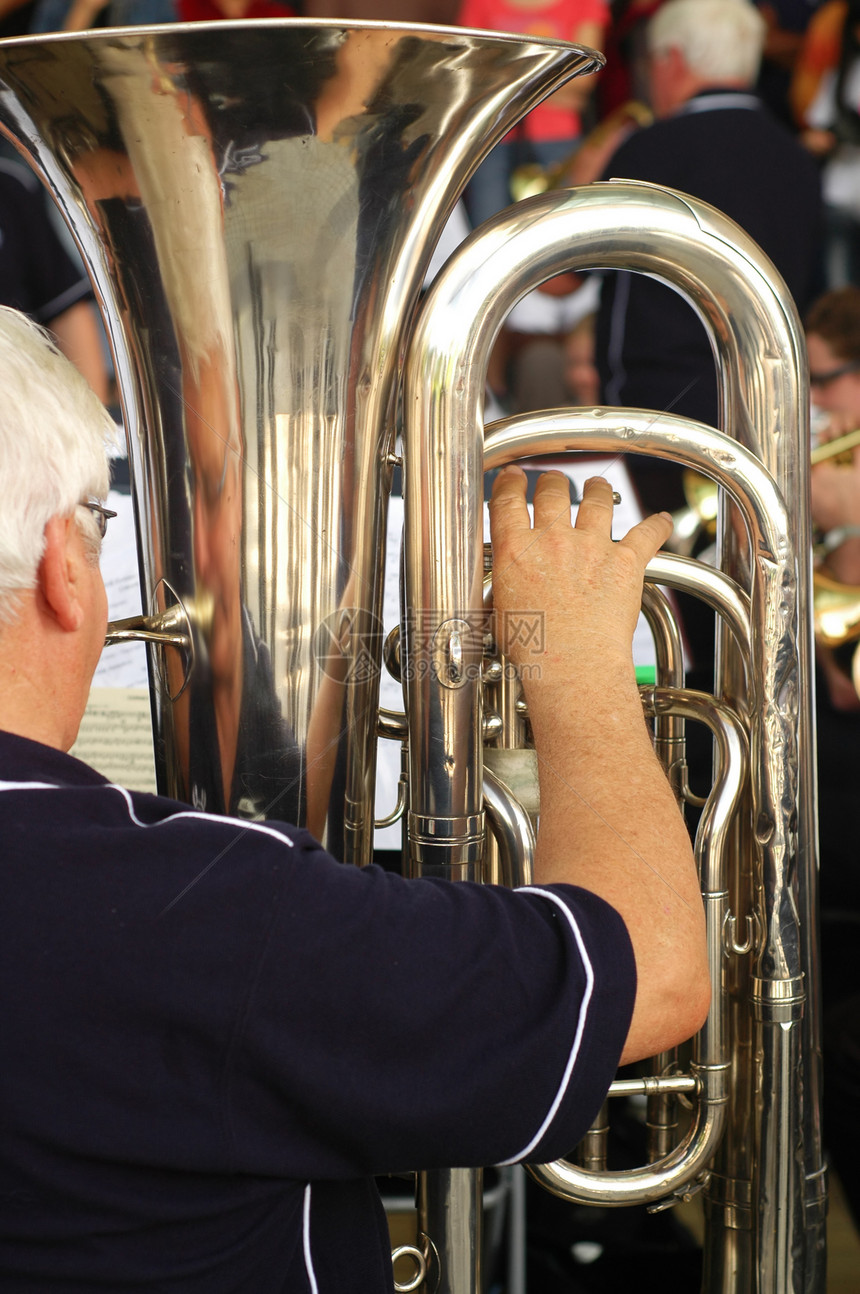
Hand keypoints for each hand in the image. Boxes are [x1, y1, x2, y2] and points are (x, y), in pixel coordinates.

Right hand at [488, 468, 671, 681]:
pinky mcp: (625, 561)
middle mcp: (553, 540)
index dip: (510, 483)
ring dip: (598, 489)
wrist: (571, 665)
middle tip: (554, 482)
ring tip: (598, 486)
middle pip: (553, 492)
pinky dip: (657, 525)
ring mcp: (591, 547)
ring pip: (597, 500)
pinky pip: (646, 533)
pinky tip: (662, 519)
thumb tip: (505, 586)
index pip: (508, 501)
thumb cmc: (535, 649)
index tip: (514, 477)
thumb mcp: (500, 611)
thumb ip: (505, 584)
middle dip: (553, 482)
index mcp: (516, 551)